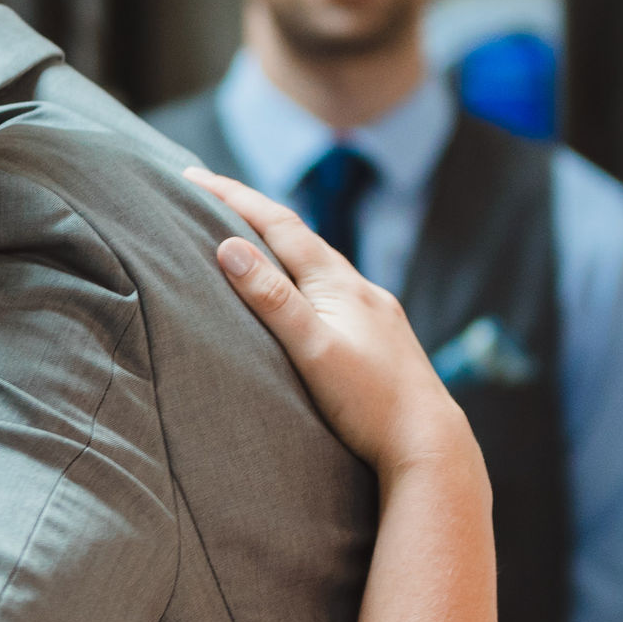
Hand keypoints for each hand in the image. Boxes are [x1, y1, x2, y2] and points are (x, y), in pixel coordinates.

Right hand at [191, 168, 476, 484]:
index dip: (234, 197)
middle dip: (255, 216)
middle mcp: (362, 290)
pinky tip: (304, 299)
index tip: (192, 176)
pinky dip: (306, 282)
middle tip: (211, 198)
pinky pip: (336, 295)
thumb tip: (229, 247)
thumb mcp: (312, 348)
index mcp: (340, 284)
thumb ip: (271, 298)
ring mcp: (377, 314)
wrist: (430, 445)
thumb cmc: (369, 403)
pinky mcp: (383, 340)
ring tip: (251, 243)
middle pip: (301, 239)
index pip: (279, 225)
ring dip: (282, 250)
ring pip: (321, 268)